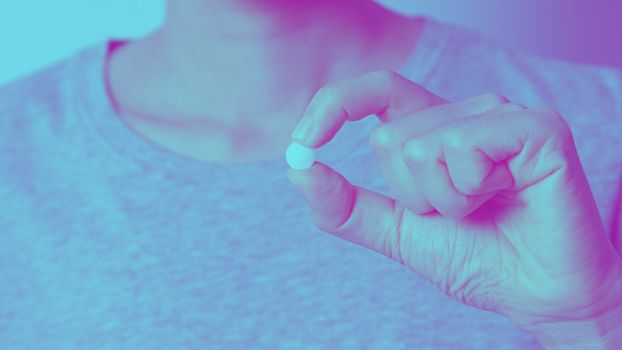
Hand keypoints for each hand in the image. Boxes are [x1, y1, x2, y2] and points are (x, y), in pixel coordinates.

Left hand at [287, 70, 621, 347]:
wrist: (537, 295)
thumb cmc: (475, 258)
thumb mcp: (396, 232)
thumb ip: (345, 206)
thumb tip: (297, 167)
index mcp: (433, 128)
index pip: (376, 90)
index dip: (334, 106)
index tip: (304, 141)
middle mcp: (466, 112)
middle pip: (391, 139)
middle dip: (414, 198)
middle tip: (459, 214)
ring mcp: (502, 115)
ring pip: (424, 146)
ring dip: (446, 200)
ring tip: (485, 208)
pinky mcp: (537, 128)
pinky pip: (466, 146)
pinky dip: (473, 188)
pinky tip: (507, 194)